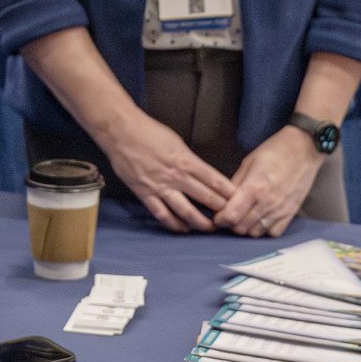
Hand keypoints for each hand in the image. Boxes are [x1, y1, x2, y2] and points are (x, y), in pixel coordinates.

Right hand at [100, 113, 235, 231]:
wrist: (121, 132)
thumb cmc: (148, 132)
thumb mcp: (177, 142)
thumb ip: (189, 160)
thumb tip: (200, 172)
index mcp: (186, 161)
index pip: (214, 181)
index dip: (229, 193)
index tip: (238, 200)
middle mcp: (176, 176)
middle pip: (205, 197)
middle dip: (220, 210)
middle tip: (231, 218)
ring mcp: (160, 187)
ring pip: (186, 211)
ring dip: (200, 222)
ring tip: (210, 228)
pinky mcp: (146, 194)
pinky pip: (162, 214)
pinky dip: (174, 224)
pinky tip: (182, 229)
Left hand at [210, 127, 323, 236]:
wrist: (305, 148)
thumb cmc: (276, 151)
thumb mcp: (248, 162)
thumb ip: (235, 184)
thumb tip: (223, 200)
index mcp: (254, 187)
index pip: (231, 216)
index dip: (220, 219)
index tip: (218, 215)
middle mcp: (267, 202)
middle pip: (241, 227)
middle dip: (231, 224)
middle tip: (230, 215)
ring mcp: (281, 209)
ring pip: (256, 233)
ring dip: (246, 228)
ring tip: (244, 216)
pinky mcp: (291, 212)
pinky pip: (273, 232)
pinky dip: (264, 230)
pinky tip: (260, 219)